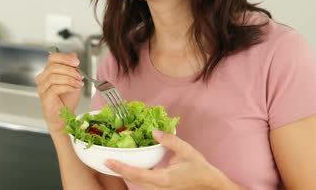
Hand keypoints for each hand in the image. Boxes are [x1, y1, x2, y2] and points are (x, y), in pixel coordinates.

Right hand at [35, 52, 84, 133]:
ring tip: (79, 83)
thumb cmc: (67, 100)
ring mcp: (42, 88)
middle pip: (53, 66)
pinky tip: (74, 89)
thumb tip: (73, 55)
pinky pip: (55, 87)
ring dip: (70, 79)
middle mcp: (42, 79)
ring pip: (54, 76)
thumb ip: (72, 67)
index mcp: (48, 72)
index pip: (52, 58)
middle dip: (69, 70)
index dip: (65, 58)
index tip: (76, 62)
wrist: (65, 116)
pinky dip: (67, 87)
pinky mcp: (45, 97)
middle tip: (79, 75)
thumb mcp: (73, 79)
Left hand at [104, 130, 238, 189]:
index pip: (137, 174)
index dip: (121, 167)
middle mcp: (158, 187)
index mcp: (163, 179)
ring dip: (125, 173)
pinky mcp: (159, 188)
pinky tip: (128, 166)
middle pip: (133, 180)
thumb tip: (154, 132)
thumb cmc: (200, 169)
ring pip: (137, 183)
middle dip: (118, 170)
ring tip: (113, 161)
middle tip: (105, 159)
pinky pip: (142, 182)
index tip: (108, 161)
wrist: (210, 184)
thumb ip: (170, 141)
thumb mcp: (187, 151)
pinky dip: (133, 174)